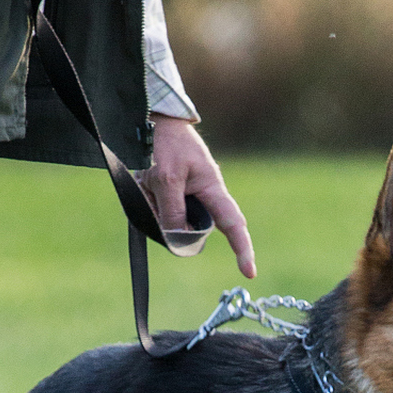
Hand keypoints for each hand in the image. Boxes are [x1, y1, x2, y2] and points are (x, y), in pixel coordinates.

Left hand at [137, 116, 255, 279]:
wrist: (149, 119)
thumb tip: (178, 240)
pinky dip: (147, 201)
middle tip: (155, 191)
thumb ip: (173, 212)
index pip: (233, 225)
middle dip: (172, 223)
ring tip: (147, 178)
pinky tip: (143, 181)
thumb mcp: (166, 178)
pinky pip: (157, 213)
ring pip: (171, 223)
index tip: (250, 272)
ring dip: (154, 207)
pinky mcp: (171, 196)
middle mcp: (204, 197)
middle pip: (194, 230)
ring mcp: (188, 197)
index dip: (243, 250)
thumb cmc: (164, 143)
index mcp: (213, 189)